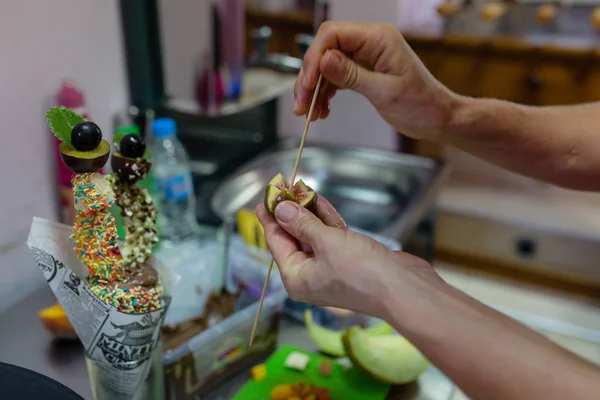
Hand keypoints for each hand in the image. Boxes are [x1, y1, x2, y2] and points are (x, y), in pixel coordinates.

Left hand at [256, 197, 435, 317]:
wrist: (403, 288)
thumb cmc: (361, 271)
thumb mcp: (326, 242)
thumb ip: (302, 224)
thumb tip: (281, 211)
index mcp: (297, 278)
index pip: (276, 244)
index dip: (269, 219)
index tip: (263, 200)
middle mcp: (310, 275)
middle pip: (293, 238)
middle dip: (290, 212)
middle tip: (283, 187)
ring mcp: (330, 267)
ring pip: (313, 235)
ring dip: (308, 212)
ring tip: (299, 186)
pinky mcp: (349, 260)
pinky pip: (331, 236)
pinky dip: (326, 219)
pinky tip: (318, 199)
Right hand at [294, 21, 457, 140]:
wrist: (437, 118)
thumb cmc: (420, 105)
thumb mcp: (384, 92)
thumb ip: (352, 75)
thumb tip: (323, 60)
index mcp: (378, 38)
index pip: (332, 35)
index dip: (314, 58)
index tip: (308, 85)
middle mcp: (370, 41)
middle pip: (325, 50)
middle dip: (310, 78)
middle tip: (301, 105)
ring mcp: (366, 55)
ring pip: (327, 66)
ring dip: (314, 90)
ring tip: (309, 114)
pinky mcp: (364, 69)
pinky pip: (336, 76)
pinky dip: (325, 93)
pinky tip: (321, 110)